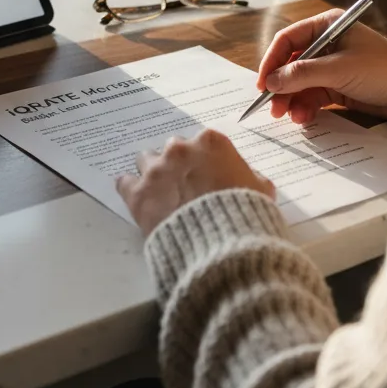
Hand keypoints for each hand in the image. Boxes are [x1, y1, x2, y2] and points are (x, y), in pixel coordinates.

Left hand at [116, 129, 275, 235]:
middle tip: (185, 187)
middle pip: (172, 149)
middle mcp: (180, 149)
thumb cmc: (246, 215)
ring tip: (161, 194)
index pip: (201, 142)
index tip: (205, 174)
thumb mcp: (262, 191)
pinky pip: (124, 182)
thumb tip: (250, 180)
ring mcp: (155, 170)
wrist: (222, 245)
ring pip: (145, 160)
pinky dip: (131, 189)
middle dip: (177, 165)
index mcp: (211, 142)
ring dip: (153, 174)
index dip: (203, 160)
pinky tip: (139, 199)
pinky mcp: (137, 193)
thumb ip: (252, 178)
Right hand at [257, 9, 386, 123]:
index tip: (263, 83)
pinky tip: (304, 117)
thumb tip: (272, 81)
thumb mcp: (340, 69)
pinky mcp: (335, 87)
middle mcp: (325, 44)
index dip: (272, 61)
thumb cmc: (383, 68)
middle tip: (273, 107)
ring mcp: (329, 67)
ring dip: (291, 100)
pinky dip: (305, 107)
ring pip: (299, 83)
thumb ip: (303, 74)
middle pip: (290, 64)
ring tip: (290, 116)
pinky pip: (311, 96)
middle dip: (280, 86)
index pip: (288, 40)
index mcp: (326, 26)